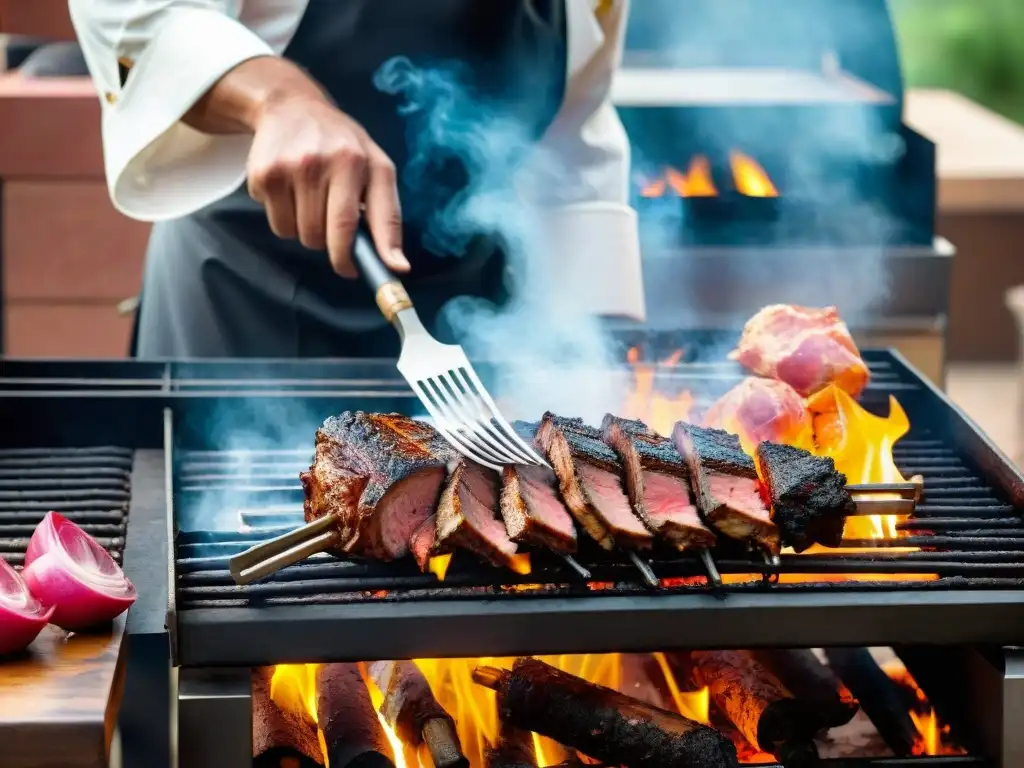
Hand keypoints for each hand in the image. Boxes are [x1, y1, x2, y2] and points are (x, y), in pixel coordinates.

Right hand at [246, 93, 408, 277]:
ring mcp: (291, 168)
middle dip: (333, 247)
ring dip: (308, 231)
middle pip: (327, 238)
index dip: (371, 255)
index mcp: (361, 162)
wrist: (292, 106)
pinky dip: (286, 219)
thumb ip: (387, 216)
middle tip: (334, 229)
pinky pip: (278, 225)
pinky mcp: (264, 175)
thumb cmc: (342, 144)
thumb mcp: (375, 168)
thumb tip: (398, 266)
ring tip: (312, 200)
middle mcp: (326, 162)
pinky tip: (291, 191)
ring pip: (301, 236)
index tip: (378, 274)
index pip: (367, 221)